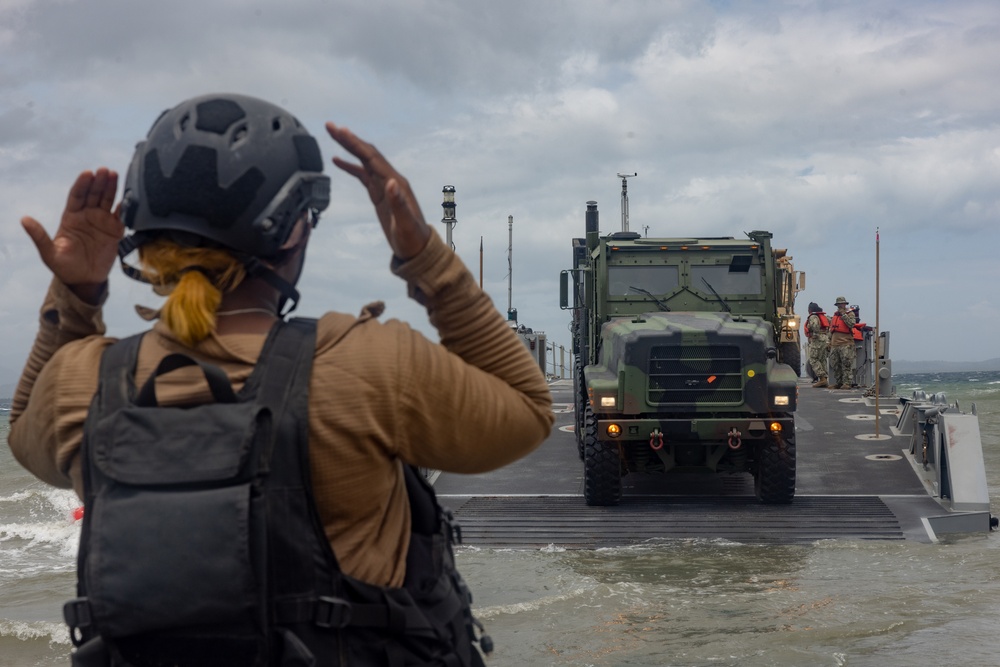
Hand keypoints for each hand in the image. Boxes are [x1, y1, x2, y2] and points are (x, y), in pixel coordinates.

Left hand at [21, 168, 120, 301]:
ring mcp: (102, 222)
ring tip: (115, 174)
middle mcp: (87, 216)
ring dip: (111, 188)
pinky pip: (121, 216)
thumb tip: (23, 220)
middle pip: (93, 195)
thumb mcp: (49, 253)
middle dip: (99, 182)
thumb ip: (39, 236)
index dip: (82, 185)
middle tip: (105, 170)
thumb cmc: (64, 267)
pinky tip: (128, 197)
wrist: (84, 280)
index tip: (88, 173)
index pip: (77, 196)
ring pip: (107, 201)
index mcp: (71, 218)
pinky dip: (125, 207)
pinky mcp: (115, 231)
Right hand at [325, 123, 429, 259]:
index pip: (372, 158)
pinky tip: (338, 161)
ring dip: (349, 148)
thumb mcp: (405, 224)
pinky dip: (350, 166)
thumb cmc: (412, 238)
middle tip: (330, 126)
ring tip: (333, 135)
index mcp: (396, 183)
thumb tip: (392, 182)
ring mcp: (385, 186)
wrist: (418, 249)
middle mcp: (391, 180)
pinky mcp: (380, 194)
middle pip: (367, 154)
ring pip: (364, 161)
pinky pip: (363, 174)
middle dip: (349, 140)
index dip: (356, 144)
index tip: (341, 131)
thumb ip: (399, 203)